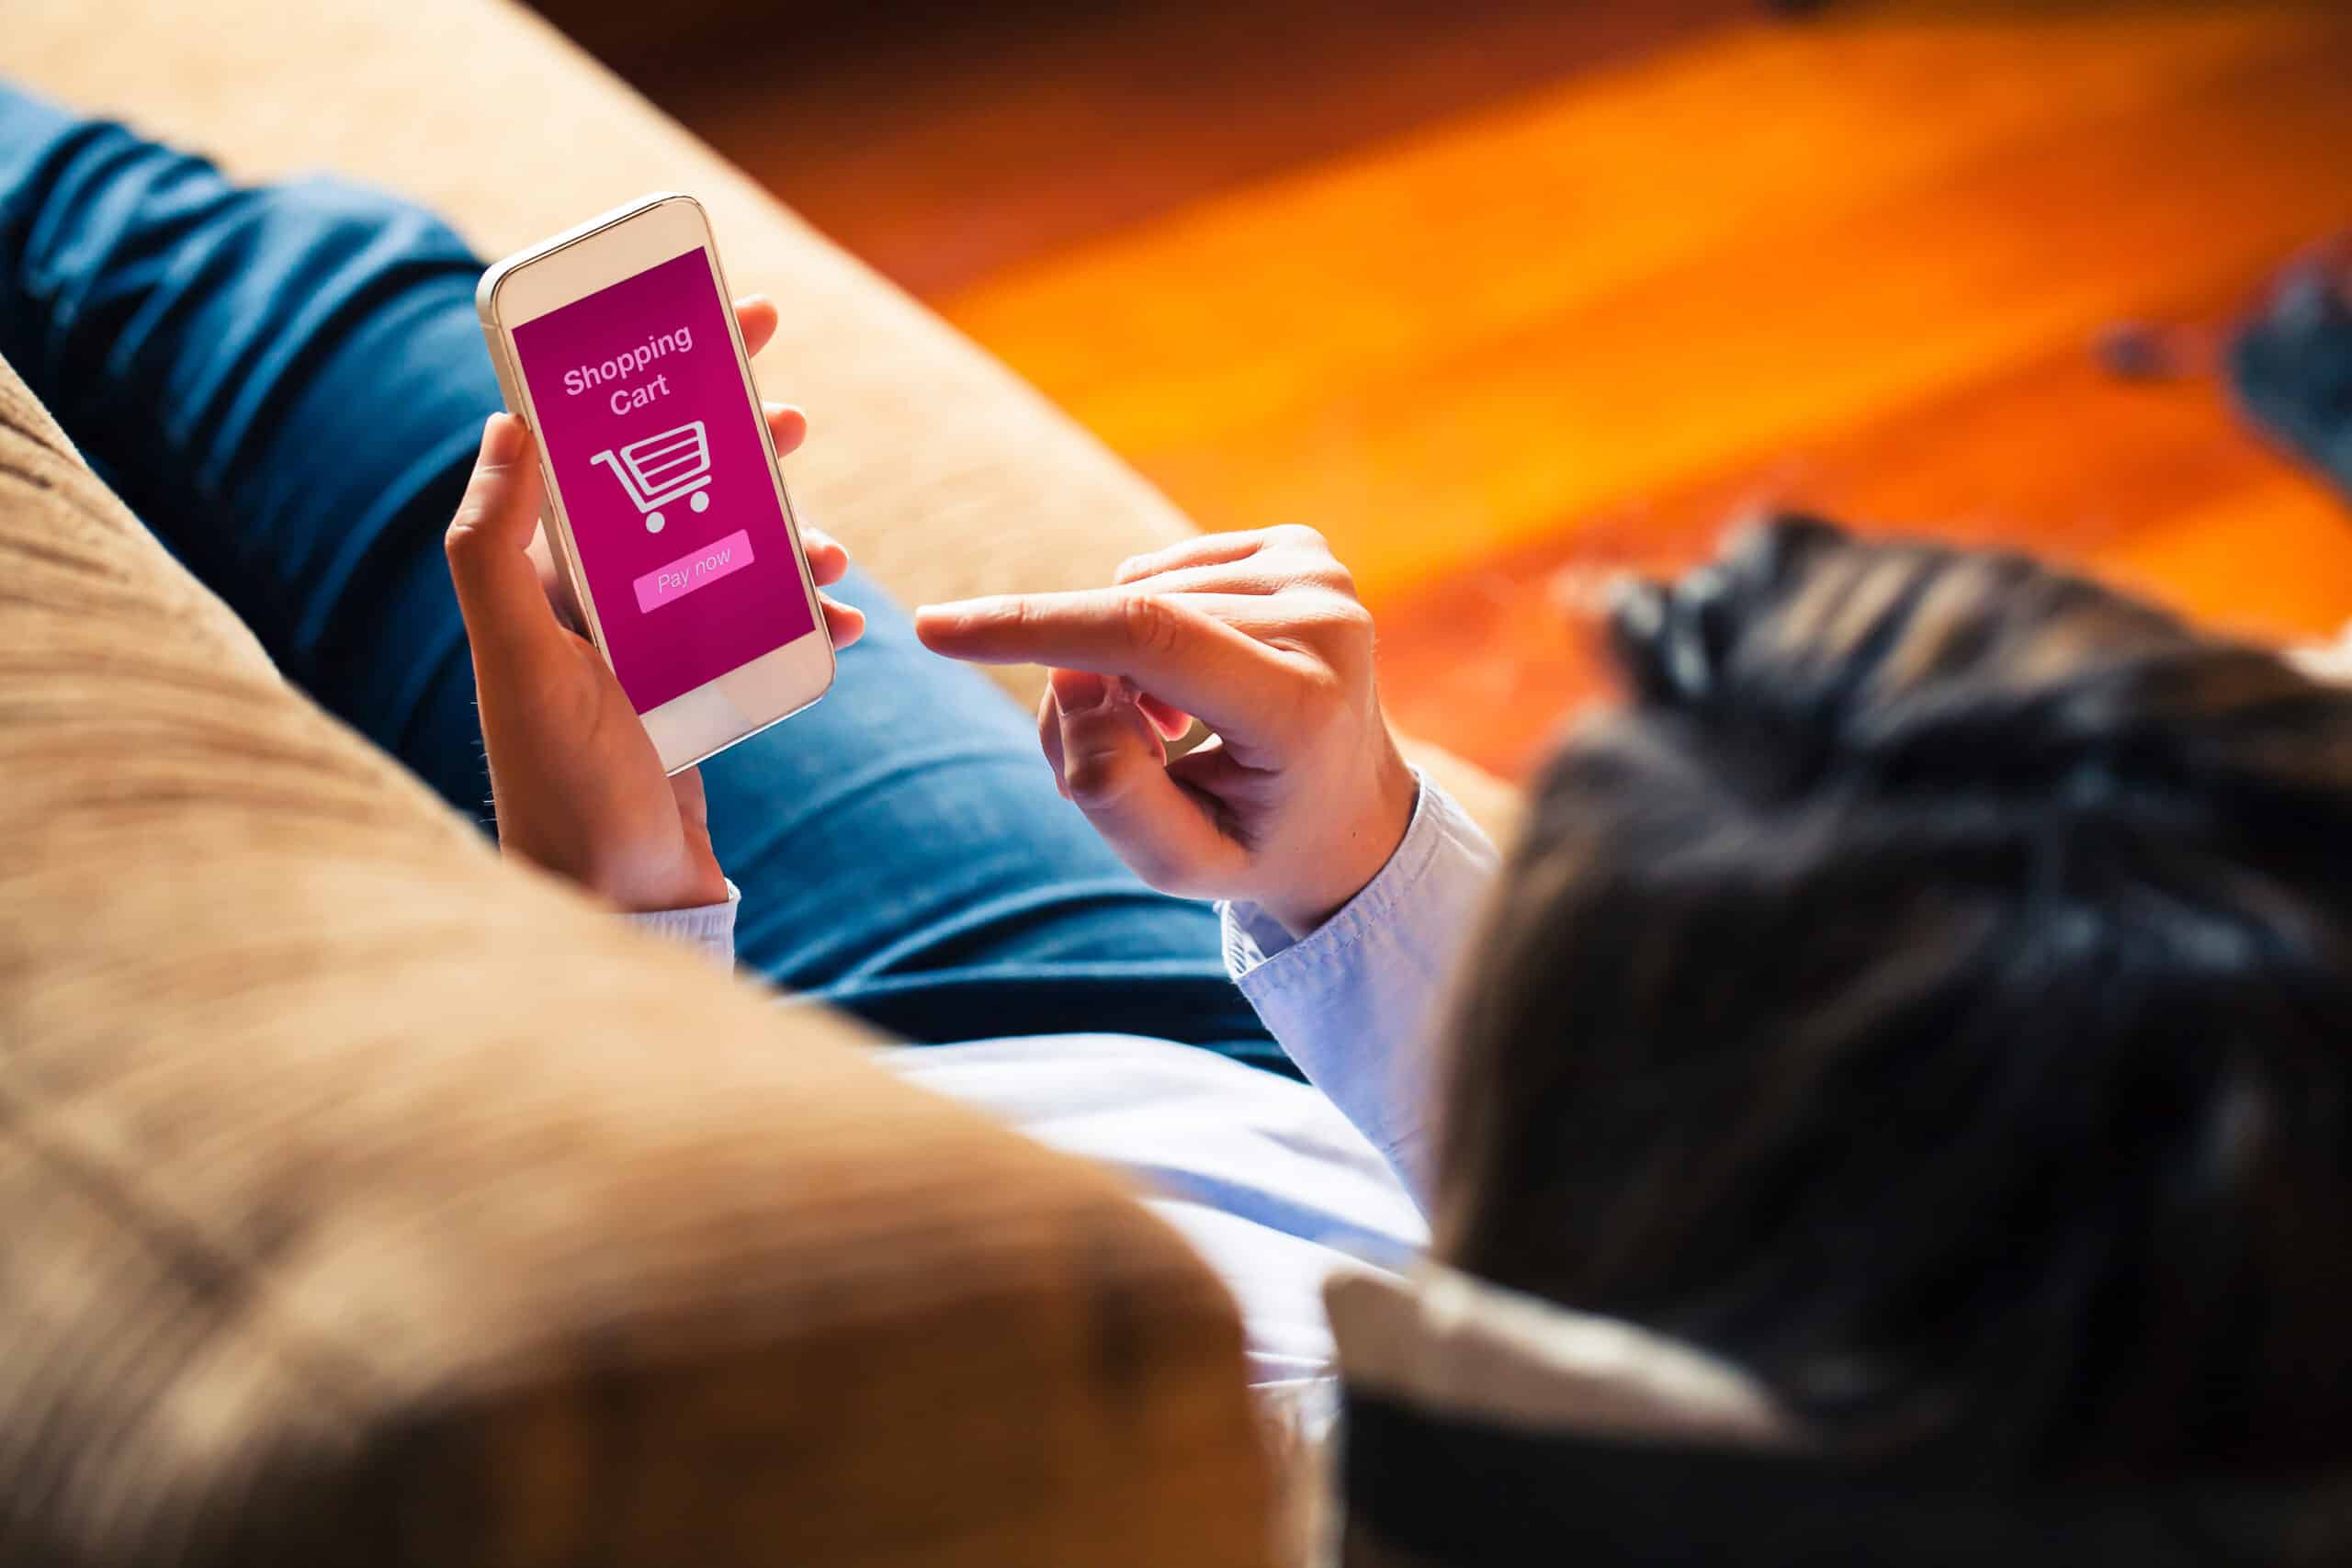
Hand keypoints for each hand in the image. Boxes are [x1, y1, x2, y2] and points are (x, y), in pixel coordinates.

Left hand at [444, 301, 863, 912]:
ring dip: (783, 531)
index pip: (591, 448)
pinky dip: (808, 618)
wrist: (618, 907)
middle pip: (672, 488)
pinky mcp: (696, 696)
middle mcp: (592, 605)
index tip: (704, 326)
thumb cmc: (564, 789)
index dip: (645, 378)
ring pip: (729, 555)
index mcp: (543, 579)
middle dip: (732, 440)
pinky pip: (762, 632)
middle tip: (787, 403)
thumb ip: (494, 547)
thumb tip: (504, 422)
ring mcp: (649, 650)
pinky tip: (846, 622)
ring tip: (827, 537)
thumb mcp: (521, 661)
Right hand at [914, 526, 1416, 935]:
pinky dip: (1151, 627)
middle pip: (1129, 626)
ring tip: (1171, 732)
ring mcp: (1321, 574)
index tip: (937, 629)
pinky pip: (1164, 572)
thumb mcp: (1182, 863)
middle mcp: (1327, 622)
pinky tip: (1197, 682)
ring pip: (1138, 594)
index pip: (1146, 638)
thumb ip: (1111, 791)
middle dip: (1082, 689)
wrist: (1352, 813)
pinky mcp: (1303, 548)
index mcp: (1304, 706)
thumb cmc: (1258, 844)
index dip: (1033, 628)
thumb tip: (1070, 681)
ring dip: (1119, 663)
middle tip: (1114, 761)